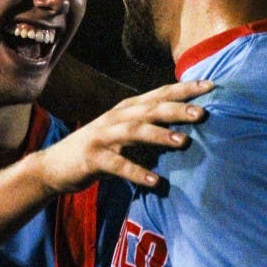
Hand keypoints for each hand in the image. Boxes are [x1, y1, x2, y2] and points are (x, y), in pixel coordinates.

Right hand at [34, 80, 212, 192]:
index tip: (212, 85)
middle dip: (177, 108)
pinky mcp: (93, 158)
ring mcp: (103, 136)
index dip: (185, 88)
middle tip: (203, 112)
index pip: (160, 93)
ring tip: (184, 141)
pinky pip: (118, 165)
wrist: (54, 165)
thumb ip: (150, 127)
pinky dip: (137, 172)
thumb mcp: (125, 133)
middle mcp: (117, 117)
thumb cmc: (99, 149)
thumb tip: (187, 128)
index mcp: (128, 108)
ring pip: (135, 130)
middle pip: (150, 108)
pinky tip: (155, 181)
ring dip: (160, 135)